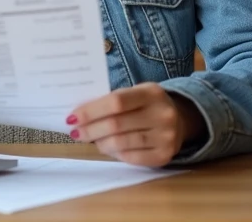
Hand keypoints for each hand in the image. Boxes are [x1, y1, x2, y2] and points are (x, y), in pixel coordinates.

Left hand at [67, 83, 204, 167]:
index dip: (91, 111)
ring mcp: (165, 137)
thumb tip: (79, 115)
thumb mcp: (135, 93)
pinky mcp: (164, 156)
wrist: (180, 119)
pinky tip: (108, 147)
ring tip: (91, 139)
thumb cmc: (146, 104)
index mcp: (152, 92)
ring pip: (121, 144)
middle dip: (90, 130)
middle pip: (116, 125)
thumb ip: (112, 101)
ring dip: (100, 143)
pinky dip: (114, 153)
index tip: (72, 117)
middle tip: (75, 132)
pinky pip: (130, 158)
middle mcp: (162, 114)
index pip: (116, 102)